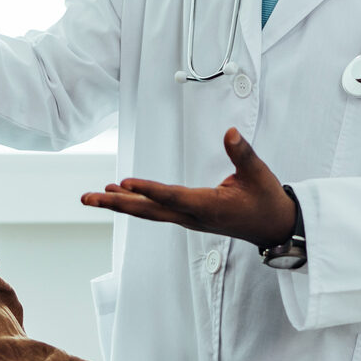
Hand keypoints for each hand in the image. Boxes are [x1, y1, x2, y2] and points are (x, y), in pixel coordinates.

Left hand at [82, 128, 296, 247]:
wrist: (273, 228)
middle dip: (117, 204)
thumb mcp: (259, 174)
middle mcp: (193, 217)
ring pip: (148, 212)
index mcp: (209, 207)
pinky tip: (120, 194)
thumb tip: (230, 132)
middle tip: (87, 198)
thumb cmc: (266, 200)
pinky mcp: (188, 216)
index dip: (149, 190)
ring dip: (120, 203)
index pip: (173, 197)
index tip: (125, 182)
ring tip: (92, 196)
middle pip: (148, 211)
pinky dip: (135, 202)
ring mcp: (188, 219)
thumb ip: (242, 153)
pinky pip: (156, 210)